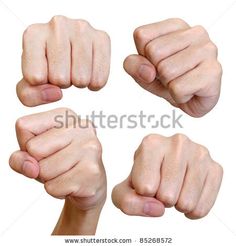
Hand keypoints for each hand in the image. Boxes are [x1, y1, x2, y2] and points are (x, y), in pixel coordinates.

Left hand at [9, 108, 106, 234]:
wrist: (90, 184)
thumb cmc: (60, 165)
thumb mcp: (34, 156)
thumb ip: (20, 158)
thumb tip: (31, 168)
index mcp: (65, 115)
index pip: (24, 126)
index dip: (27, 145)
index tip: (46, 148)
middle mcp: (81, 126)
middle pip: (34, 148)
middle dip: (39, 164)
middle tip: (57, 164)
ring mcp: (89, 147)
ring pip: (44, 171)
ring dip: (49, 179)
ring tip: (66, 173)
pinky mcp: (92, 171)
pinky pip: (54, 187)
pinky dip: (58, 191)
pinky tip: (72, 183)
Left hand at [17, 15, 110, 106]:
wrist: (67, 51)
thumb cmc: (46, 67)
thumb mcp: (28, 85)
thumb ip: (30, 96)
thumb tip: (57, 93)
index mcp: (33, 34)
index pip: (36, 78)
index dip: (42, 84)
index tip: (44, 72)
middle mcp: (58, 25)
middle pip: (60, 78)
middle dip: (62, 82)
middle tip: (63, 70)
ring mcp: (82, 29)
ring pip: (81, 79)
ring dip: (78, 82)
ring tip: (74, 69)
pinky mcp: (102, 37)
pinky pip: (99, 78)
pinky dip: (94, 83)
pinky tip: (88, 72)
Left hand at [112, 134, 222, 218]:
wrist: (162, 172)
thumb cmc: (143, 178)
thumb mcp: (124, 191)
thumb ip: (128, 202)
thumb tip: (158, 208)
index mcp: (151, 143)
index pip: (145, 188)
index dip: (143, 193)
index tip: (146, 181)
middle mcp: (177, 142)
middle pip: (167, 196)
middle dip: (161, 199)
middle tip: (161, 185)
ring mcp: (199, 153)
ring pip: (186, 202)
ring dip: (176, 204)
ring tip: (173, 188)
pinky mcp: (214, 167)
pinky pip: (202, 207)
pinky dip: (191, 210)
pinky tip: (185, 195)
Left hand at [124, 18, 221, 116]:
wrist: (192, 101)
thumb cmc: (168, 81)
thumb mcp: (142, 72)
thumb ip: (132, 65)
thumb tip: (148, 72)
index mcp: (176, 26)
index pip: (142, 36)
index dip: (143, 57)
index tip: (157, 63)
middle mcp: (195, 33)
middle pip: (154, 52)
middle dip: (157, 72)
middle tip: (171, 76)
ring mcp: (208, 50)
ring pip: (166, 71)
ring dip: (169, 85)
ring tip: (181, 83)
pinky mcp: (213, 71)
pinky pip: (178, 88)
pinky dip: (179, 96)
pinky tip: (190, 91)